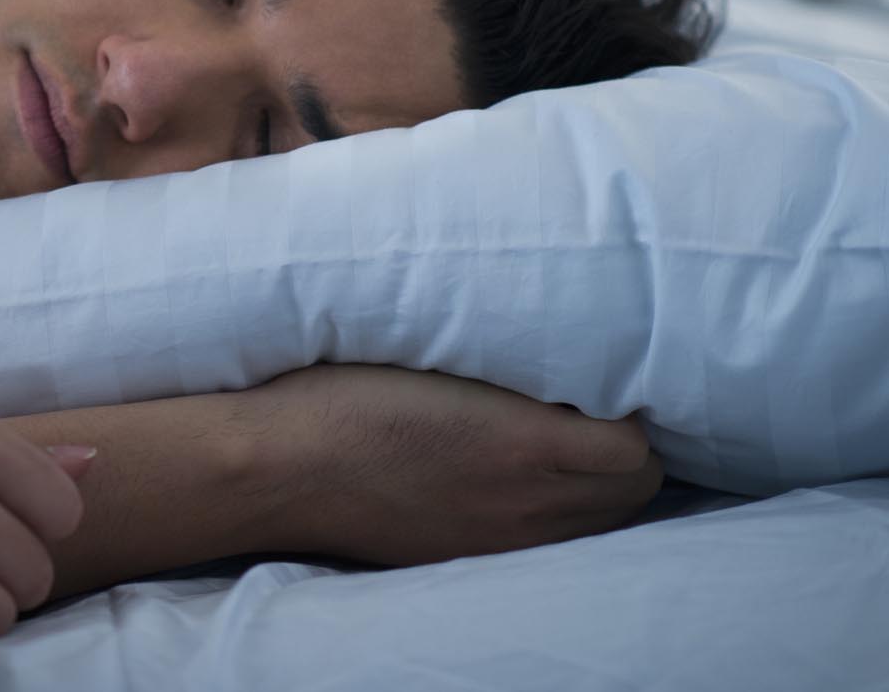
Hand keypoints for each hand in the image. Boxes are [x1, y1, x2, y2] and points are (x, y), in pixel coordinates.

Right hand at [236, 364, 662, 565]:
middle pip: (633, 491)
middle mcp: (525, 504)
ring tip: (560, 446)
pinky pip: (552, 545)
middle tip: (588, 408)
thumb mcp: (434, 356)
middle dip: (625, 448)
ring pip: (602, 524)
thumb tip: (561, 359)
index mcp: (522, 445)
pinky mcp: (468, 557)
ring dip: (599, 485)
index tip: (596, 376)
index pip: (631, 446)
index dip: (626, 406)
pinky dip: (559, 514)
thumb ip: (508, 362)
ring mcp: (500, 540)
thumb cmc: (344, 394)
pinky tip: (520, 482)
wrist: (280, 467)